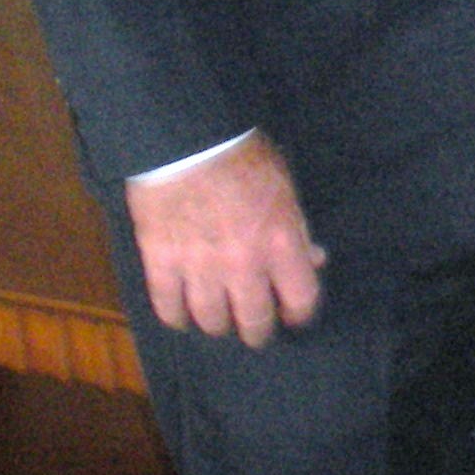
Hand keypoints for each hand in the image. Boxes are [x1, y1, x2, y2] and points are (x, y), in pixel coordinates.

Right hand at [128, 134, 323, 345]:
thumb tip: (314, 259)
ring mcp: (200, 267)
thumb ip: (298, 229)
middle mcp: (243, 264)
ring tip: (220, 322)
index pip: (300, 299)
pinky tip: (182, 317)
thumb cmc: (243, 158)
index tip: (294, 317)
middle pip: (254, 320)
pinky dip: (176, 317)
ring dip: (217, 326)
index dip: (298, 314)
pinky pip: (168, 307)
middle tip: (255, 331)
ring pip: (210, 321)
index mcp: (281, 242)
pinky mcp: (161, 263)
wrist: (185, 142)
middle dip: (257, 331)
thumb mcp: (286, 189)